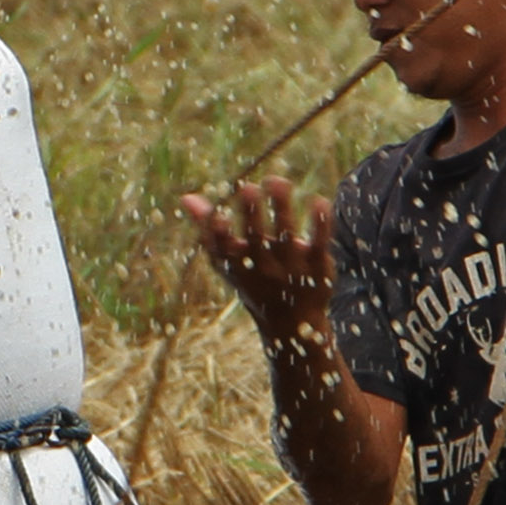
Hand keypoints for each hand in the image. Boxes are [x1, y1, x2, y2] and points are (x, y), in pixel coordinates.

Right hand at [178, 176, 336, 332]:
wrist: (291, 323)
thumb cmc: (254, 282)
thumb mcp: (229, 261)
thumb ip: (209, 229)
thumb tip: (186, 197)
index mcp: (238, 266)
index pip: (224, 251)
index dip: (219, 235)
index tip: (218, 216)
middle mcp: (264, 268)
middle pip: (256, 239)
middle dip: (251, 214)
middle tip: (248, 187)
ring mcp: (291, 267)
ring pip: (287, 234)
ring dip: (281, 207)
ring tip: (276, 181)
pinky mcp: (317, 265)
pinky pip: (319, 242)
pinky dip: (319, 223)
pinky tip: (317, 200)